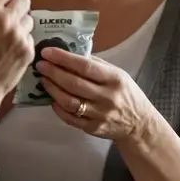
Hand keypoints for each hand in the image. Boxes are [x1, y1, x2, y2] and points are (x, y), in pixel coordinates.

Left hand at [36, 46, 160, 142]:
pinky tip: (52, 98)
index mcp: (114, 79)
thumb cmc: (126, 94)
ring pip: (69, 102)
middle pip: (74, 83)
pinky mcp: (92, 128)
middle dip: (53, 72)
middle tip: (40, 65)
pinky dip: (58, 107)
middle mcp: (107, 97)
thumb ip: (96, 65)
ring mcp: (99, 115)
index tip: (47, 52)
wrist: (139, 124)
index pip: (85, 66)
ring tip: (43, 80)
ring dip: (52, 89)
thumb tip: (70, 52)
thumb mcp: (118, 74)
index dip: (63, 58)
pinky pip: (69, 118)